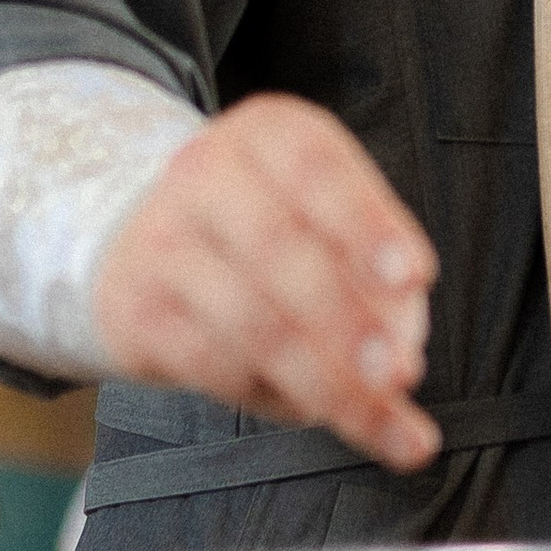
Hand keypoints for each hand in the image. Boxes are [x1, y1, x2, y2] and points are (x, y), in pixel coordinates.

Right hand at [94, 96, 438, 473]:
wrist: (140, 227)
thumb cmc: (261, 214)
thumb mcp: (319, 199)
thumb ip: (371, 251)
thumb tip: (406, 332)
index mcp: (269, 134)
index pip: (318, 170)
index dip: (367, 225)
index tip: (415, 278)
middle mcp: (206, 175)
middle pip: (279, 252)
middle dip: (347, 322)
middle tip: (399, 372)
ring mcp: (161, 244)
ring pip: (249, 324)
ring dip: (322, 382)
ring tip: (376, 416)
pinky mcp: (136, 314)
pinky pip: (214, 367)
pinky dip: (273, 398)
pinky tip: (315, 410)